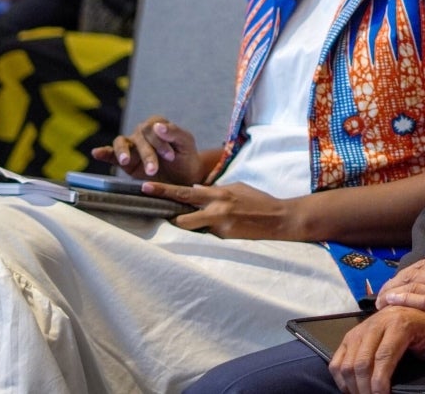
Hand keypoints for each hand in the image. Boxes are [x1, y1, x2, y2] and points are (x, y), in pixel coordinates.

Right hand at [90, 117, 202, 184]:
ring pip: (121, 143)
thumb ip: (174, 132)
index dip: (159, 141)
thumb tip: (157, 125)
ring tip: (125, 160)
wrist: (184, 179)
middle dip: (147, 154)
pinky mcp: (125, 161)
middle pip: (138, 137)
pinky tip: (96, 153)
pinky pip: (111, 155)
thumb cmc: (186, 158)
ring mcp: (132, 146)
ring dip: (123, 152)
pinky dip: (103, 153)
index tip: (170, 156)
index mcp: (157, 124)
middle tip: (154, 169)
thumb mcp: (186, 144)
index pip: (151, 127)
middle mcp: (142, 132)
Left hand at [138, 180, 299, 239]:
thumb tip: (195, 189)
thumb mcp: (237, 188)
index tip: (145, 187)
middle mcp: (216, 209)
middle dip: (165, 209)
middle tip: (149, 206)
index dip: (164, 190)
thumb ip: (216, 190)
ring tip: (185, 223)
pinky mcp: (225, 239)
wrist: (279, 219)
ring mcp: (220, 226)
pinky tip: (218, 230)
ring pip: (192, 227)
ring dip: (187, 225)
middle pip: (182, 212)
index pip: (186, 191)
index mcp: (219, 193)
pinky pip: (208, 235)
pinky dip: (208, 232)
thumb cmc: (258, 201)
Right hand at [330, 305, 424, 393]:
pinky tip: (353, 388)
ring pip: (346, 364)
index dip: (380, 383)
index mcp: (398, 324)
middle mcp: (375, 325)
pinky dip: (341, 379)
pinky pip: (337, 361)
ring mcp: (359, 330)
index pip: (383, 358)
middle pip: (361, 363)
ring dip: (352, 387)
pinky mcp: (350, 336)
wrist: (411, 305)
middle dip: (365, 389)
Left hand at [376, 249, 424, 348]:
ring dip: (394, 291)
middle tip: (382, 291)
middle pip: (417, 273)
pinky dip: (404, 300)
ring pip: (416, 285)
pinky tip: (391, 303)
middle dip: (397, 281)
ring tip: (379, 298)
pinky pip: (424, 301)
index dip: (409, 272)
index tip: (397, 279)